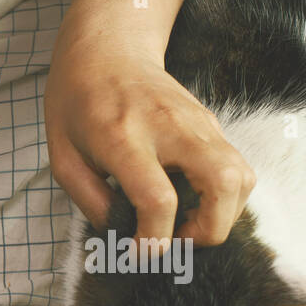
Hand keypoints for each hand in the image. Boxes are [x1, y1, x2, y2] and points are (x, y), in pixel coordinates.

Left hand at [45, 35, 255, 248]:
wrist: (106, 50)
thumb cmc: (77, 106)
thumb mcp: (64, 158)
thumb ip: (91, 202)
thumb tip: (121, 238)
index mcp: (124, 137)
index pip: (158, 198)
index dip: (154, 239)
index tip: (139, 254)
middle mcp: (171, 127)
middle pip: (223, 184)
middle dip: (208, 231)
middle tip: (175, 241)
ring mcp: (199, 123)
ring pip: (242, 177)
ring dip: (222, 216)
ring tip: (183, 225)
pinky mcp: (212, 124)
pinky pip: (236, 168)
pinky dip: (223, 198)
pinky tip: (189, 205)